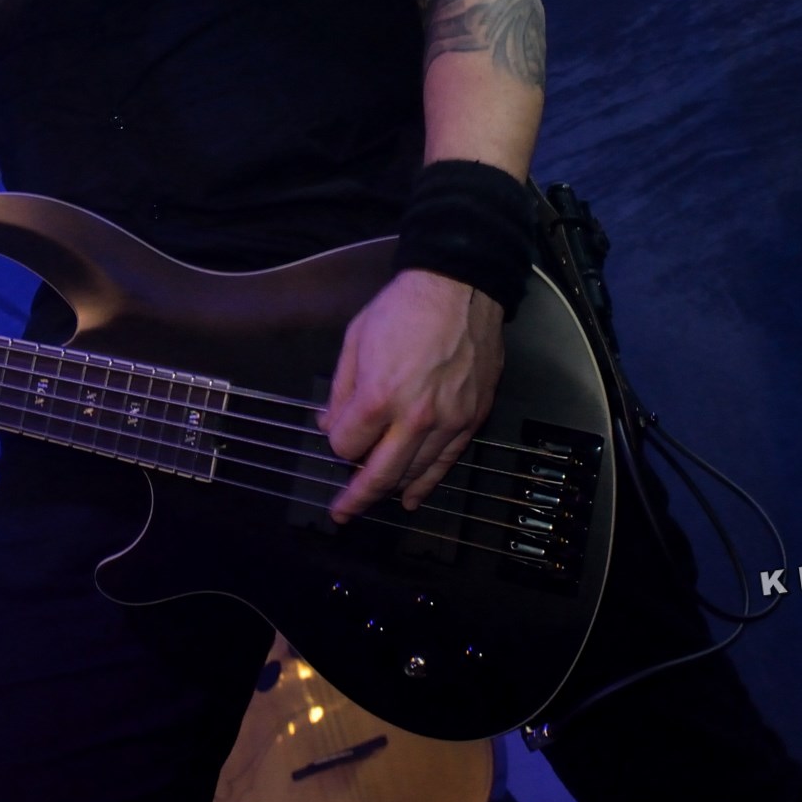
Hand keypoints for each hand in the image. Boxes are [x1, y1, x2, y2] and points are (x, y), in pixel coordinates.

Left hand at [321, 269, 505, 521]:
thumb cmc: (404, 308)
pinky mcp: (471, 418)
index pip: (347, 445)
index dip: (337, 444)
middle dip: (355, 497)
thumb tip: (330, 423)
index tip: (337, 436)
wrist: (460, 288)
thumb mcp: (355, 340)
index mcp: (379, 395)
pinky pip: (446, 462)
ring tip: (372, 500)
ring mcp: (447, 421)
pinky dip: (426, 484)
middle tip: (341, 512)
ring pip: (413, 472)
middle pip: (379, 474)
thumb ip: (341, 388)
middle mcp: (414, 416)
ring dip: (389, 490)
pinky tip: (411, 498)